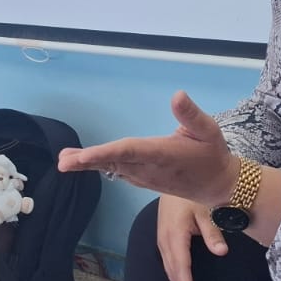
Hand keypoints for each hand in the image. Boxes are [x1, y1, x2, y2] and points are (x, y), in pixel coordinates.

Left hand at [57, 90, 239, 204]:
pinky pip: (117, 171)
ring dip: (88, 164)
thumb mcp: (209, 131)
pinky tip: (82, 161)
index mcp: (162, 154)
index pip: (129, 152)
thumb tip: (177, 95)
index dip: (104, 153)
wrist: (217, 186)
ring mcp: (143, 176)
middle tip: (63, 161)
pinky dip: (99, 166)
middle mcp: (148, 168)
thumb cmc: (212, 154)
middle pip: (114, 162)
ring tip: (64, 160)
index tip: (83, 156)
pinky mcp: (141, 179)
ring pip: (112, 168)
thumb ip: (191, 115)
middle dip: (87, 161)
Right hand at [157, 195, 227, 280]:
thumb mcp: (206, 211)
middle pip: (173, 272)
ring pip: (169, 269)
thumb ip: (213, 232)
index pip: (181, 267)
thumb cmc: (192, 195)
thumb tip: (222, 252)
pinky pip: (168, 262)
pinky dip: (176, 276)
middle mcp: (165, 240)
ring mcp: (161, 240)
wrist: (174, 178)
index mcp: (175, 235)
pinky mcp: (162, 238)